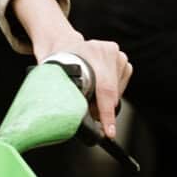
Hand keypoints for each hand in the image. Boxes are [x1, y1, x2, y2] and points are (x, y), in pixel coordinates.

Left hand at [9, 0, 130, 137]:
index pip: (104, 89)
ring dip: (106, 101)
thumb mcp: (54, 77)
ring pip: (117, 90)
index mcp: (89, 52)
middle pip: (111, 92)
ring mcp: (116, 54)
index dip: (106, 114)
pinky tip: (98, 88)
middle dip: (103, 111)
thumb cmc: (57, 61)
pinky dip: (112, 92)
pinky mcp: (122, 59)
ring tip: (90, 99)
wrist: (62, 44)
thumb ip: (62, 94)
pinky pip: (121, 83)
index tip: (109, 131)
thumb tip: (67, 117)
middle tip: (92, 119)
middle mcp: (106, 51)